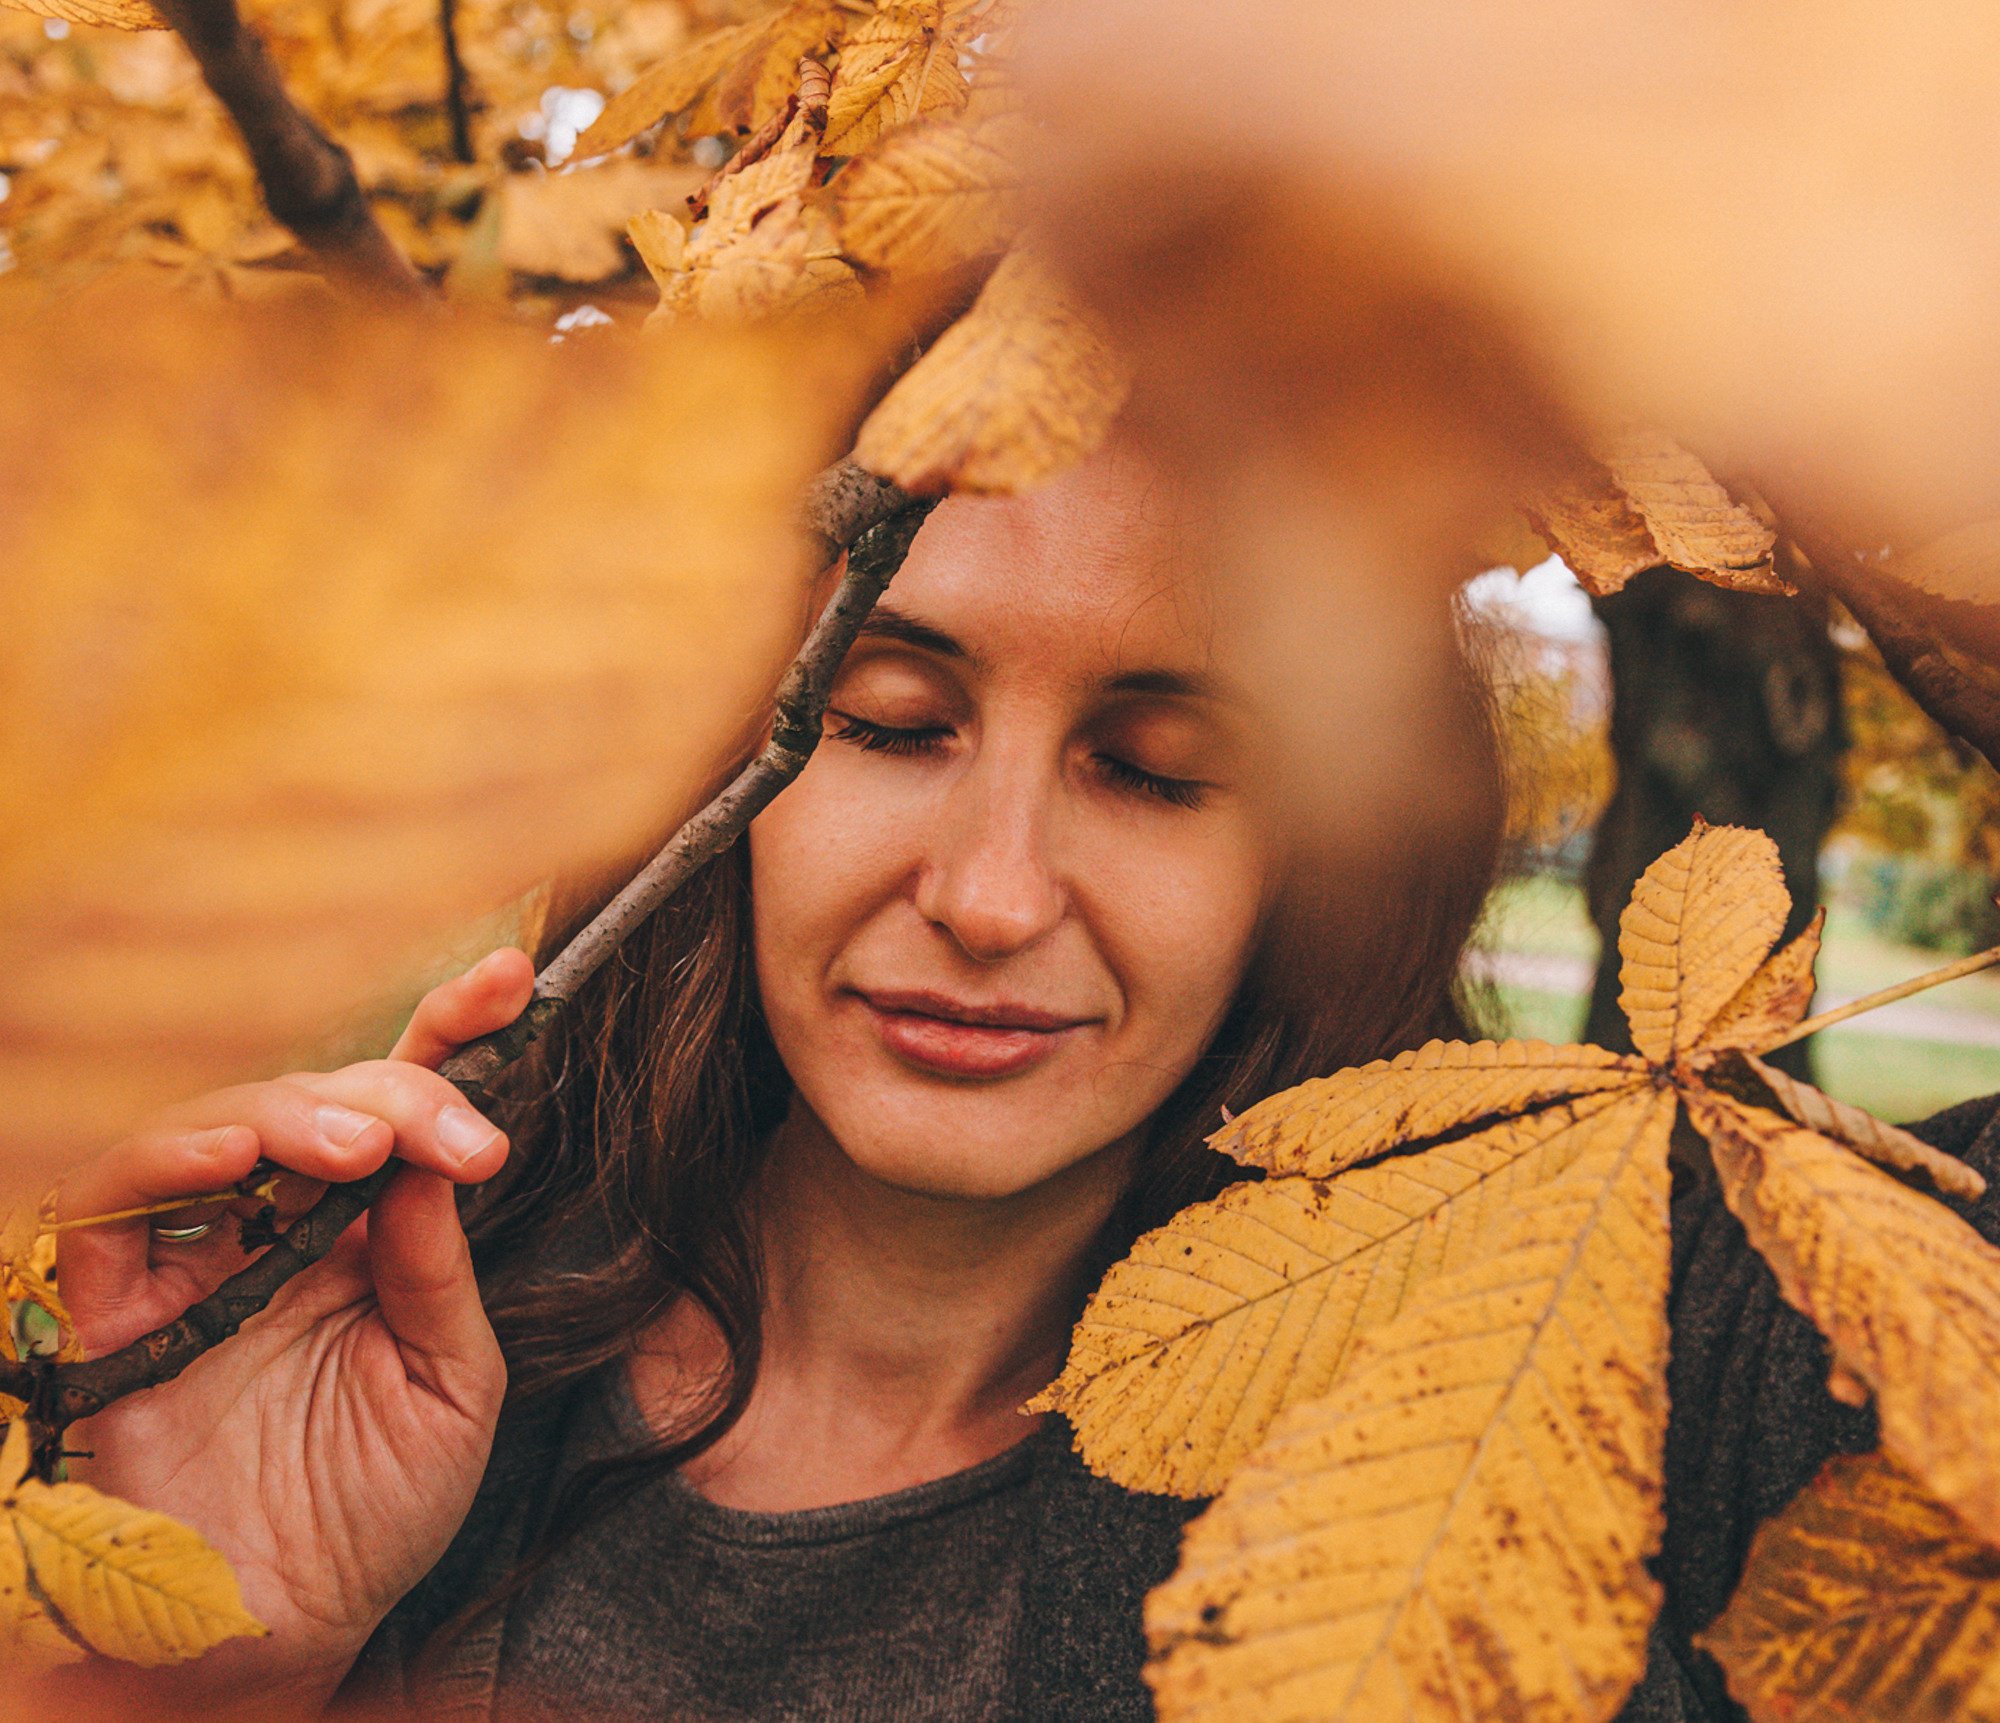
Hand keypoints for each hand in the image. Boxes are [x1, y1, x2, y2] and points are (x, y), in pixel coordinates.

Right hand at [49, 948, 533, 1713]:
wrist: (291, 1628)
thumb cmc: (378, 1509)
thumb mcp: (453, 1387)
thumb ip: (439, 1274)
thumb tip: (435, 1164)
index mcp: (375, 1234)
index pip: (409, 1106)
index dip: (454, 1030)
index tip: (512, 980)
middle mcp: (287, 1226)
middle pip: (328, 1099)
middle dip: (397, 1091)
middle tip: (455, 1135)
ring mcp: (201, 1256)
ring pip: (226, 1120)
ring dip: (297, 1113)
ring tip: (360, 1147)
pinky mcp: (118, 1301)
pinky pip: (120, 1196)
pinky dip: (174, 1158)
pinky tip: (237, 1162)